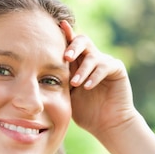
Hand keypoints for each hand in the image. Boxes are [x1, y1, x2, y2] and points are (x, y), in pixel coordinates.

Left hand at [59, 21, 138, 137]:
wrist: (108, 125)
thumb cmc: (86, 113)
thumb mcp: (68, 95)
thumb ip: (59, 80)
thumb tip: (37, 68)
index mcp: (78, 63)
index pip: (69, 45)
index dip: (63, 35)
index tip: (55, 28)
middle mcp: (92, 59)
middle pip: (82, 41)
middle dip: (72, 47)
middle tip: (65, 58)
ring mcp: (105, 63)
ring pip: (92, 55)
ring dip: (82, 69)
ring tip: (75, 83)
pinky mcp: (117, 69)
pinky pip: (104, 66)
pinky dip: (94, 76)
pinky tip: (87, 86)